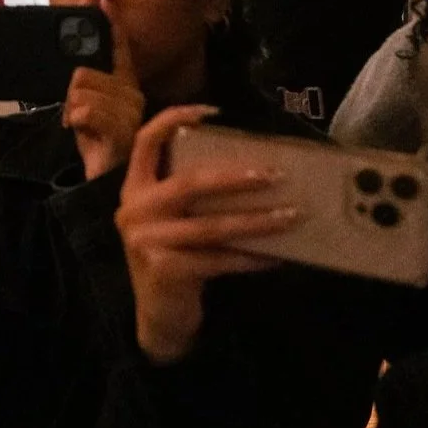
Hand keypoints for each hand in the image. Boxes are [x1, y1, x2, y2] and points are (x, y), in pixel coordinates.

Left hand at [63, 21, 146, 179]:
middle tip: (77, 117)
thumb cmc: (95, 139)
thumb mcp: (85, 105)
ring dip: (71, 111)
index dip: (112, 21)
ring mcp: (130, 112)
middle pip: (83, 73)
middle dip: (70, 95)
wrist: (102, 178)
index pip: (119, 46)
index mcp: (125, 83)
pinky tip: (82, 133)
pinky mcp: (122, 130)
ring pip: (81, 91)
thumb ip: (83, 82)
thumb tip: (76, 59)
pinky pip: (84, 110)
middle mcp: (132, 93)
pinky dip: (74, 122)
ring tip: (81, 127)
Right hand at [114, 106, 298, 364]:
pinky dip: (252, 256)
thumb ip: (191, 198)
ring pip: (213, 225)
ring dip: (258, 220)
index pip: (147, 142)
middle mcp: (134, 210)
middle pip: (189, 183)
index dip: (174, 120)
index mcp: (135, 190)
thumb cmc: (174, 260)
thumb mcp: (172, 222)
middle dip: (236, 177)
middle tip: (275, 174)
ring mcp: (146, 241)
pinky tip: (278, 255)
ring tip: (292, 215)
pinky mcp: (165, 270)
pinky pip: (219, 258)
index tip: (212, 111)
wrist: (158, 317)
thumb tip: (254, 171)